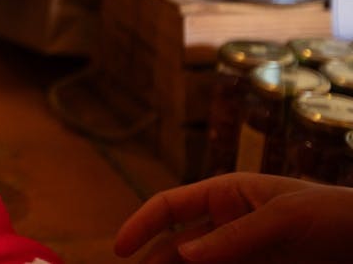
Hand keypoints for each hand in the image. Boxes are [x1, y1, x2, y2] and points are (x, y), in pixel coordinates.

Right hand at [113, 172, 352, 263]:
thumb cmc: (334, 215)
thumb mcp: (285, 216)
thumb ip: (235, 236)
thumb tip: (183, 255)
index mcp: (226, 195)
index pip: (171, 206)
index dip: (141, 225)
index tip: (120, 250)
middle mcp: (226, 226)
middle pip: (175, 248)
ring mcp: (241, 257)